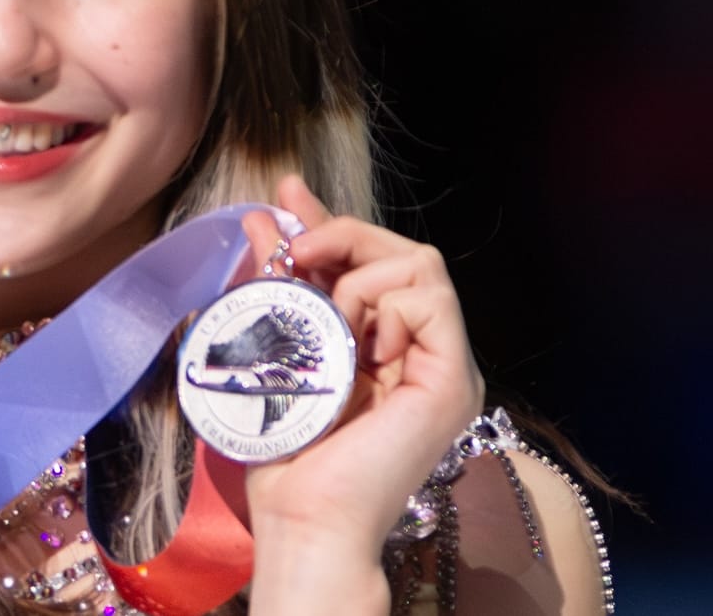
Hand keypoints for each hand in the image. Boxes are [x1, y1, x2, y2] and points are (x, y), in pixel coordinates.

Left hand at [238, 176, 483, 611]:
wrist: (302, 514)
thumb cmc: (285, 445)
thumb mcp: (274, 341)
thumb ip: (276, 282)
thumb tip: (259, 218)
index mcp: (385, 344)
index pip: (369, 260)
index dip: (328, 222)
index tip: (285, 198)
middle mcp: (423, 351)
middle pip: (402, 250)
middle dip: (342, 234)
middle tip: (293, 252)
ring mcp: (444, 364)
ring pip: (421, 263)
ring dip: (359, 275)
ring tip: (327, 318)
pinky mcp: (453, 378)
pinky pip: (432, 298)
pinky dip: (386, 304)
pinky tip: (359, 344)